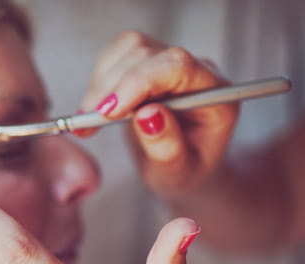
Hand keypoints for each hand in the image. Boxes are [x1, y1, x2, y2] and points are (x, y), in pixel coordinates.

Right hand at [77, 31, 238, 198]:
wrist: (181, 168)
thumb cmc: (183, 173)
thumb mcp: (178, 174)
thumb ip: (167, 147)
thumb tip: (147, 115)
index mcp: (215, 95)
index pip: (178, 66)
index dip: (138, 82)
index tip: (108, 112)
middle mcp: (196, 71)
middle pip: (148, 53)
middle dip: (113, 87)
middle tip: (89, 124)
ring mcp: (171, 64)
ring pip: (130, 48)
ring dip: (102, 83)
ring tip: (91, 121)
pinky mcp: (149, 63)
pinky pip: (118, 54)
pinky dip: (99, 80)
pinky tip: (96, 109)